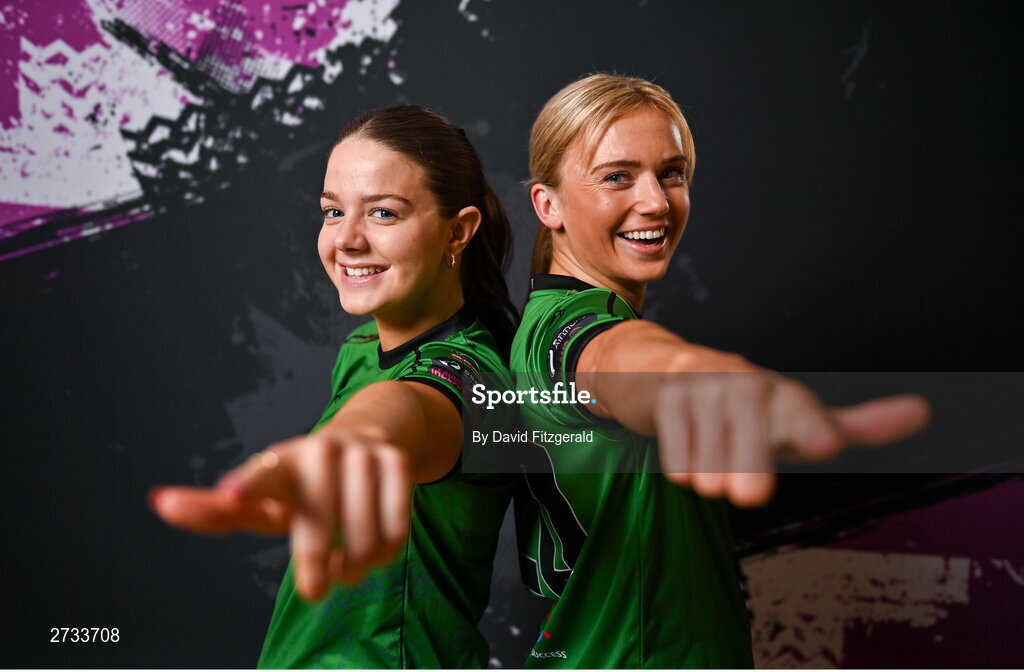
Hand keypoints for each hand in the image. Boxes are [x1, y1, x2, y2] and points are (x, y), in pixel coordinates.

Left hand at [150, 430, 412, 600]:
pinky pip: (394, 528)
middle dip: (317, 566)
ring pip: (361, 534)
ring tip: (346, 566)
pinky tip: (372, 551)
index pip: (262, 476)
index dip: (247, 487)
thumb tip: (159, 502)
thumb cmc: (302, 482)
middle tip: (316, 589)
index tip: (230, 494)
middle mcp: (320, 450)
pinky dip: (383, 552)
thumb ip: (215, 510)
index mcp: (280, 462)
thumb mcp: (262, 499)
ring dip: (354, 566)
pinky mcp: (395, 461)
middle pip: (317, 527)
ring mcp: (361, 453)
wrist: (366, 436)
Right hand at [653, 374, 930, 506]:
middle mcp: (747, 383)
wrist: (663, 373)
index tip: (827, 442)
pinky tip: (686, 454)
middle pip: (753, 439)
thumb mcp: (796, 418)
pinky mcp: (667, 394)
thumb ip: (857, 425)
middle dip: (751, 466)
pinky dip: (681, 464)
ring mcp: (704, 386)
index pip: (802, 412)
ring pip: (711, 453)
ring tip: (713, 473)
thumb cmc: (744, 409)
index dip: (813, 428)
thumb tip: (923, 412)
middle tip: (750, 496)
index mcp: (784, 396)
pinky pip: (676, 447)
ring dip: (712, 474)